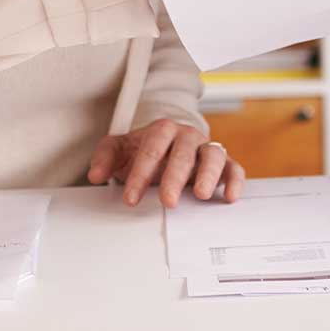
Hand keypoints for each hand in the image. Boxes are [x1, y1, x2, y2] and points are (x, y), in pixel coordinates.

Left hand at [87, 119, 244, 206]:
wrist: (168, 147)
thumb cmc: (144, 151)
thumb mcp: (121, 151)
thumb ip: (105, 157)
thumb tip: (95, 174)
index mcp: (162, 130)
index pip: (153, 147)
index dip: (141, 173)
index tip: (130, 197)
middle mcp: (187, 136)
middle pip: (183, 151)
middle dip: (175, 176)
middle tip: (167, 201)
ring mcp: (206, 149)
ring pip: (213, 155)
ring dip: (209, 174)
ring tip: (202, 195)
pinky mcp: (223, 164)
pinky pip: (234, 168)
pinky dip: (235, 180)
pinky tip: (229, 197)